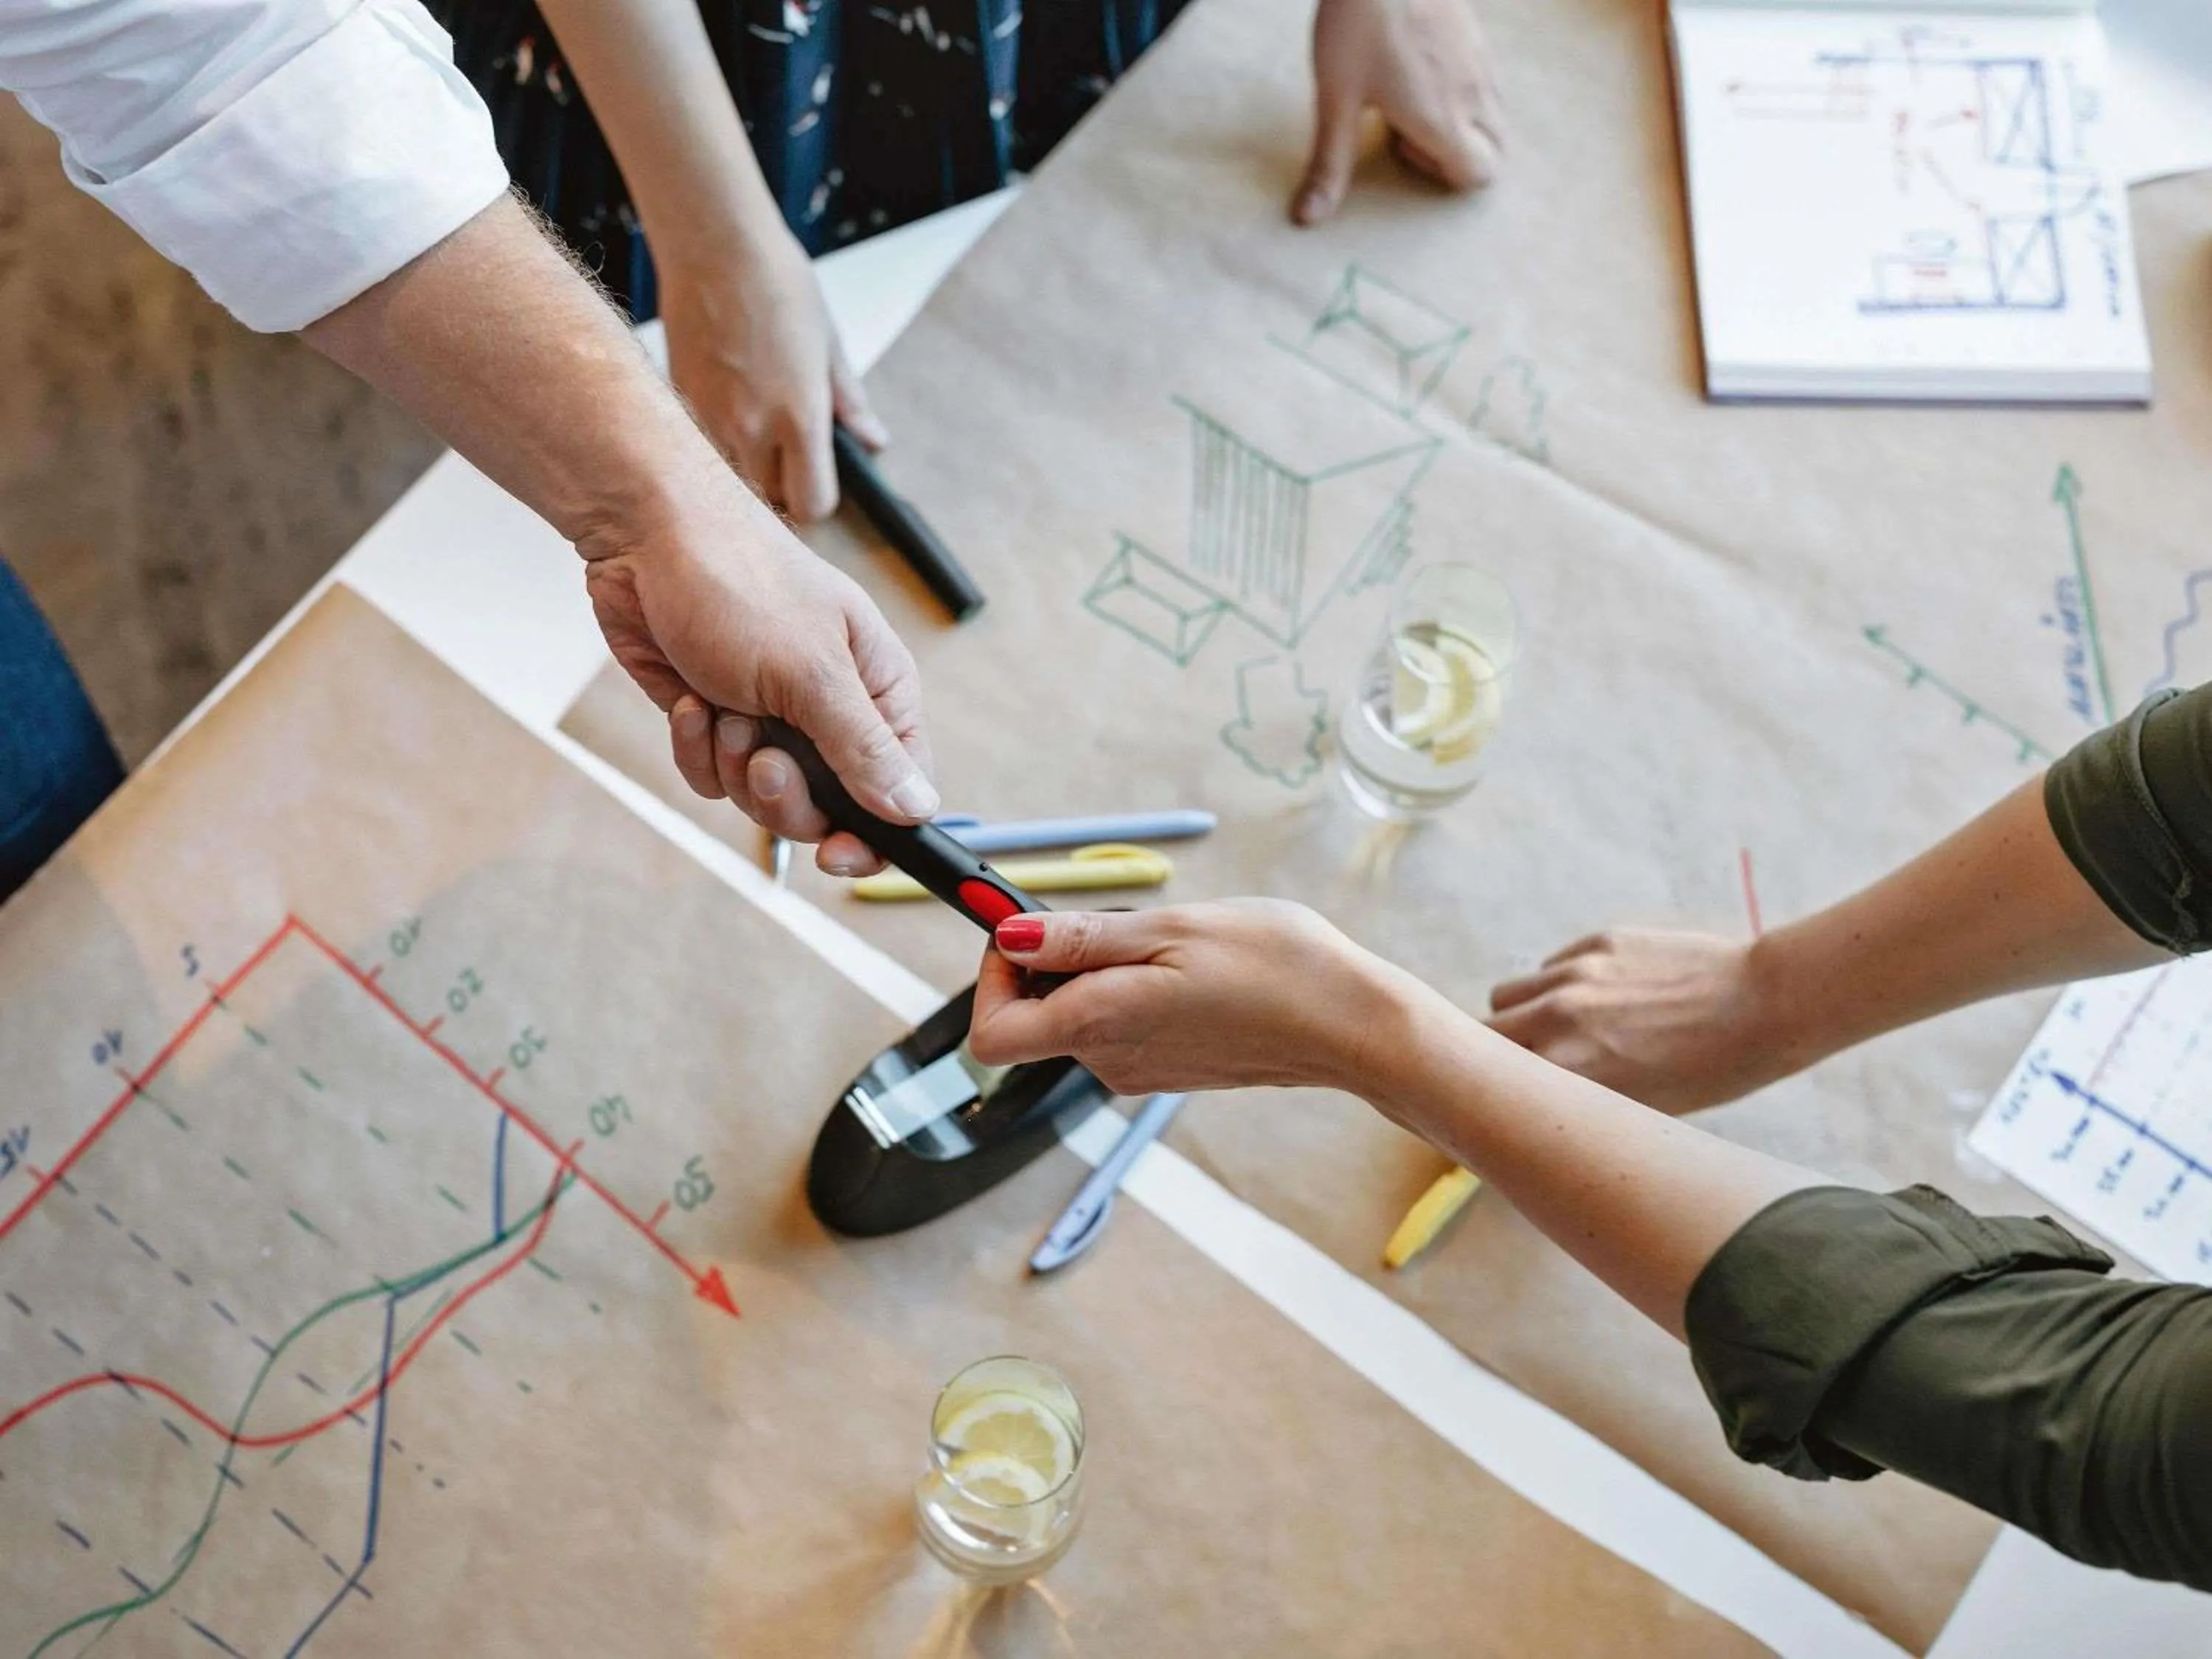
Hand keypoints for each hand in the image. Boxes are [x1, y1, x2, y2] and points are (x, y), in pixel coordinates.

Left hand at [580, 463, 934, 875]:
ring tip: (723, 710)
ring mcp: (772, 716)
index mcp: (878, 691)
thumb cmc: (742, 582)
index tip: (837, 853)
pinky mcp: (717, 718)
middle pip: (829, 807)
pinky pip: (713, 773)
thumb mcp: (812, 672)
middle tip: (763, 756)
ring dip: (734, 764)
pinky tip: (688, 701)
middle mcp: (830, 709)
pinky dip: (695, 745)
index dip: (875, 832)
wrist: (645, 538)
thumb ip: (864, 748)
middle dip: (786, 794)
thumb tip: (918, 809)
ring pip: (763, 796)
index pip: (900, 788)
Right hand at [659, 225, 885, 523]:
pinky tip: (726, 401)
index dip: (818, 498)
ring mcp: (710, 419)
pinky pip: (703, 446)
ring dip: (747, 466)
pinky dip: (717, 439)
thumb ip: (848, 403)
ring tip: (755, 425)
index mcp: (799, 417)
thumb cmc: (776, 283)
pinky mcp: (680, 403)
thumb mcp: (828, 343)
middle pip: (770, 499)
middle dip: (782, 485)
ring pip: (733, 478)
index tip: (818, 478)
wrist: (713, 246)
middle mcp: (752, 428)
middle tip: (788, 452)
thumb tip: (873, 441)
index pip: (812, 503)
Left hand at [965, 901, 1403, 1096]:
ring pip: (1082, 1013)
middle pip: (1036, 1015)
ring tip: (1173, 944)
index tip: (1024, 932)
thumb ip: (1081, 938)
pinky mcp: (1168, 1069)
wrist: (1353, 1025)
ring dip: (1105, 969)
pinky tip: (1193, 970)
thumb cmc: (1278, 968)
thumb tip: (1007, 936)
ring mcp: (1139, 1070)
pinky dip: (1136, 988)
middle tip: (1121, 921)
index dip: (990, 980)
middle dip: (1057, 958)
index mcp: (1101, 1025)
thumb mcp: (1172, 929)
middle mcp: (1109, 1061)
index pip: (991, 1035)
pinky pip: (1121, 1024)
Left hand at [1292, 0, 1505, 225]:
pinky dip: (1465, 91)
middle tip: (1407, 125)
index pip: (1479, 175)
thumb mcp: (1336, 99)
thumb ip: (1330, 163)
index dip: (1440, 174)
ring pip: (1495, 114)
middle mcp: (1474, 94)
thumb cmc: (1358, 23)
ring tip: (1411, 93)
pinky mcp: (1478, 35)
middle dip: (1458, 154)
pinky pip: (1488, 81)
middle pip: (1495, 150)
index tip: (1400, 143)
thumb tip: (1308, 218)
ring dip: (1463, 121)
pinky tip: (1419, 65)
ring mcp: (1481, 61)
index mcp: (1443, 119)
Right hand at [1486, 930, 1804, 1114]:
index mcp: (1566, 1064)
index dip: (1477, 1085)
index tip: (1480, 1094)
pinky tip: (1606, 1002)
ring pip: (1511, 993)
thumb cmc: (1709, 1073)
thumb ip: (1572, 1098)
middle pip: (1484, 1028)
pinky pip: (1553, 967)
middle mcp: (1559, 1013)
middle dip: (1493, 1050)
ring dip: (1522, 1014)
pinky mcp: (1599, 941)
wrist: (1764, 1006)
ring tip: (1563, 1032)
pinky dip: (1562, 987)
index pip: (1482, 1071)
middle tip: (1514, 1067)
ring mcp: (1577, 971)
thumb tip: (1534, 1106)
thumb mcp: (1636, 1107)